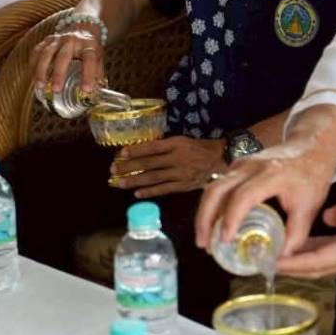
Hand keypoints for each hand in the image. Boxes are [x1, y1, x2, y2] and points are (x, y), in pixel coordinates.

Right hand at [30, 19, 105, 97]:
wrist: (81, 28)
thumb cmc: (89, 48)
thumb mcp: (98, 58)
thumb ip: (97, 74)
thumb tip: (95, 94)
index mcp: (88, 46)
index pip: (89, 59)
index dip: (88, 74)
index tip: (86, 90)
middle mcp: (73, 41)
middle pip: (63, 56)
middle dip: (58, 74)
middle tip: (56, 89)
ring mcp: (58, 39)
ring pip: (47, 53)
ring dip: (41, 70)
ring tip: (39, 85)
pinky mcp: (47, 39)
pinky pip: (37, 51)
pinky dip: (33, 64)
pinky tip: (32, 76)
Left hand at [109, 135, 224, 196]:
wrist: (221, 161)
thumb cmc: (200, 148)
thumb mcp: (183, 141)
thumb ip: (166, 146)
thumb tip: (143, 151)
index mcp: (176, 144)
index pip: (152, 147)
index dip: (135, 151)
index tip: (121, 153)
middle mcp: (177, 158)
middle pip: (149, 163)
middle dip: (129, 167)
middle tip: (114, 170)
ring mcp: (180, 174)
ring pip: (153, 177)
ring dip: (135, 181)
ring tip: (120, 183)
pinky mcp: (184, 186)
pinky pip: (164, 189)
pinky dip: (150, 192)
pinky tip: (138, 194)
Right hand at [194, 107, 335, 254]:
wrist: (310, 147)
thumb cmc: (311, 176)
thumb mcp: (310, 206)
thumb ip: (296, 234)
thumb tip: (279, 258)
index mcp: (270, 175)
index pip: (242, 197)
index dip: (231, 219)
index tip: (225, 241)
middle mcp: (250, 167)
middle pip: (216, 190)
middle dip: (205, 219)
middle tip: (204, 244)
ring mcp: (241, 164)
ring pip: (213, 188)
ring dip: (205, 214)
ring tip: (204, 239)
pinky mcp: (237, 166)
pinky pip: (218, 186)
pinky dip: (211, 206)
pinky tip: (214, 224)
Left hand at [276, 185, 335, 278]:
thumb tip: (325, 217)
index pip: (316, 262)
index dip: (292, 264)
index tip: (270, 264)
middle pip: (317, 269)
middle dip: (292, 268)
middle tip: (266, 264)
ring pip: (325, 262)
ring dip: (302, 262)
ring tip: (280, 256)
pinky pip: (334, 253)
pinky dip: (316, 252)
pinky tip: (306, 244)